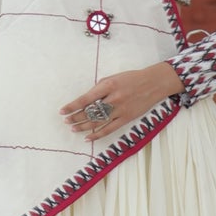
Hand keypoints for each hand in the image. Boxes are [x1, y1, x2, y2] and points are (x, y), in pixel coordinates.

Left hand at [60, 63, 181, 143]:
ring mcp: (120, 110)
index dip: (72, 106)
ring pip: (98, 122)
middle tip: (66, 120)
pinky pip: (109, 129)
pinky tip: (88, 137)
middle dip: (76, 117)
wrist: (153, 84)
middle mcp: (113, 99)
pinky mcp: (126, 119)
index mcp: (108, 86)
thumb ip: (99, 88)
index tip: (63, 111)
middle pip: (90, 112)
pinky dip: (98, 134)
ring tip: (73, 128)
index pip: (85, 99)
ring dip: (83, 126)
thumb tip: (85, 100)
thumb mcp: (113, 78)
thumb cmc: (131, 79)